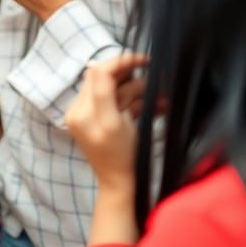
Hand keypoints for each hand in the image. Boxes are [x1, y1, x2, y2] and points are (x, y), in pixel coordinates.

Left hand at [65, 54, 149, 194]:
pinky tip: (161, 108)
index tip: (145, 58)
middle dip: (136, 82)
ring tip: (165, 101)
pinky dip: (143, 106)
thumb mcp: (112, 123)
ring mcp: (98, 117)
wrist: (125, 188)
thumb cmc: (121, 158)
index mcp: (80, 108)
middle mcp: (84, 110)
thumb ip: (102, 93)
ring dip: (144, 95)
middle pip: (111, 82)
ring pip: (122, 94)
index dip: (120, 62)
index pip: (98, 73)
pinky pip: (126, 107)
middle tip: (159, 84)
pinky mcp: (111, 123)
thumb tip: (95, 64)